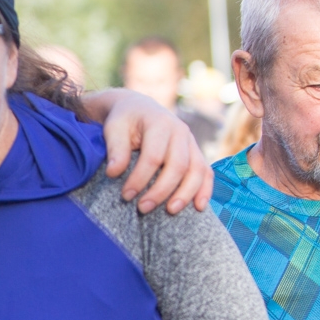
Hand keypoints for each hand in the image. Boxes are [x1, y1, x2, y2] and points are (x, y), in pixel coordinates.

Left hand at [86, 89, 213, 213]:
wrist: (138, 109)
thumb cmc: (124, 121)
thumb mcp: (114, 128)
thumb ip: (115, 149)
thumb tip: (114, 173)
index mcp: (160, 123)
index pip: (153, 156)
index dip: (140, 178)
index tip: (126, 195)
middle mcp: (180, 132)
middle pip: (178, 166)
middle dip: (161, 190)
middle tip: (143, 208)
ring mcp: (191, 143)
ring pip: (197, 171)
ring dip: (185, 194)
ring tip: (170, 211)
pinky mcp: (196, 153)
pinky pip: (206, 172)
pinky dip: (205, 190)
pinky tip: (198, 207)